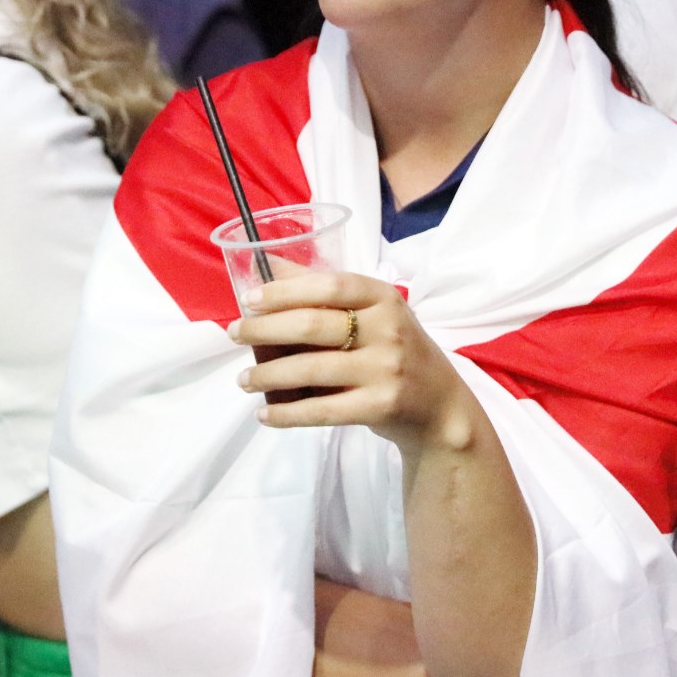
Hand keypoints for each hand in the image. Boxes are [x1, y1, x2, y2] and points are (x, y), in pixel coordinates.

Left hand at [229, 272, 477, 452]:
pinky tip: (264, 413)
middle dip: (264, 330)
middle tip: (235, 334)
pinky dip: (287, 414)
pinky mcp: (381, 406)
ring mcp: (386, 369)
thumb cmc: (395, 350)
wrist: (440, 406)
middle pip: (312, 326)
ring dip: (267, 375)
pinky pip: (322, 410)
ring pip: (311, 369)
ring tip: (243, 379)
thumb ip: (325, 291)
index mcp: (383, 298)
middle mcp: (388, 329)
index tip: (250, 298)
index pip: (329, 285)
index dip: (285, 290)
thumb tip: (266, 263)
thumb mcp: (374, 313)